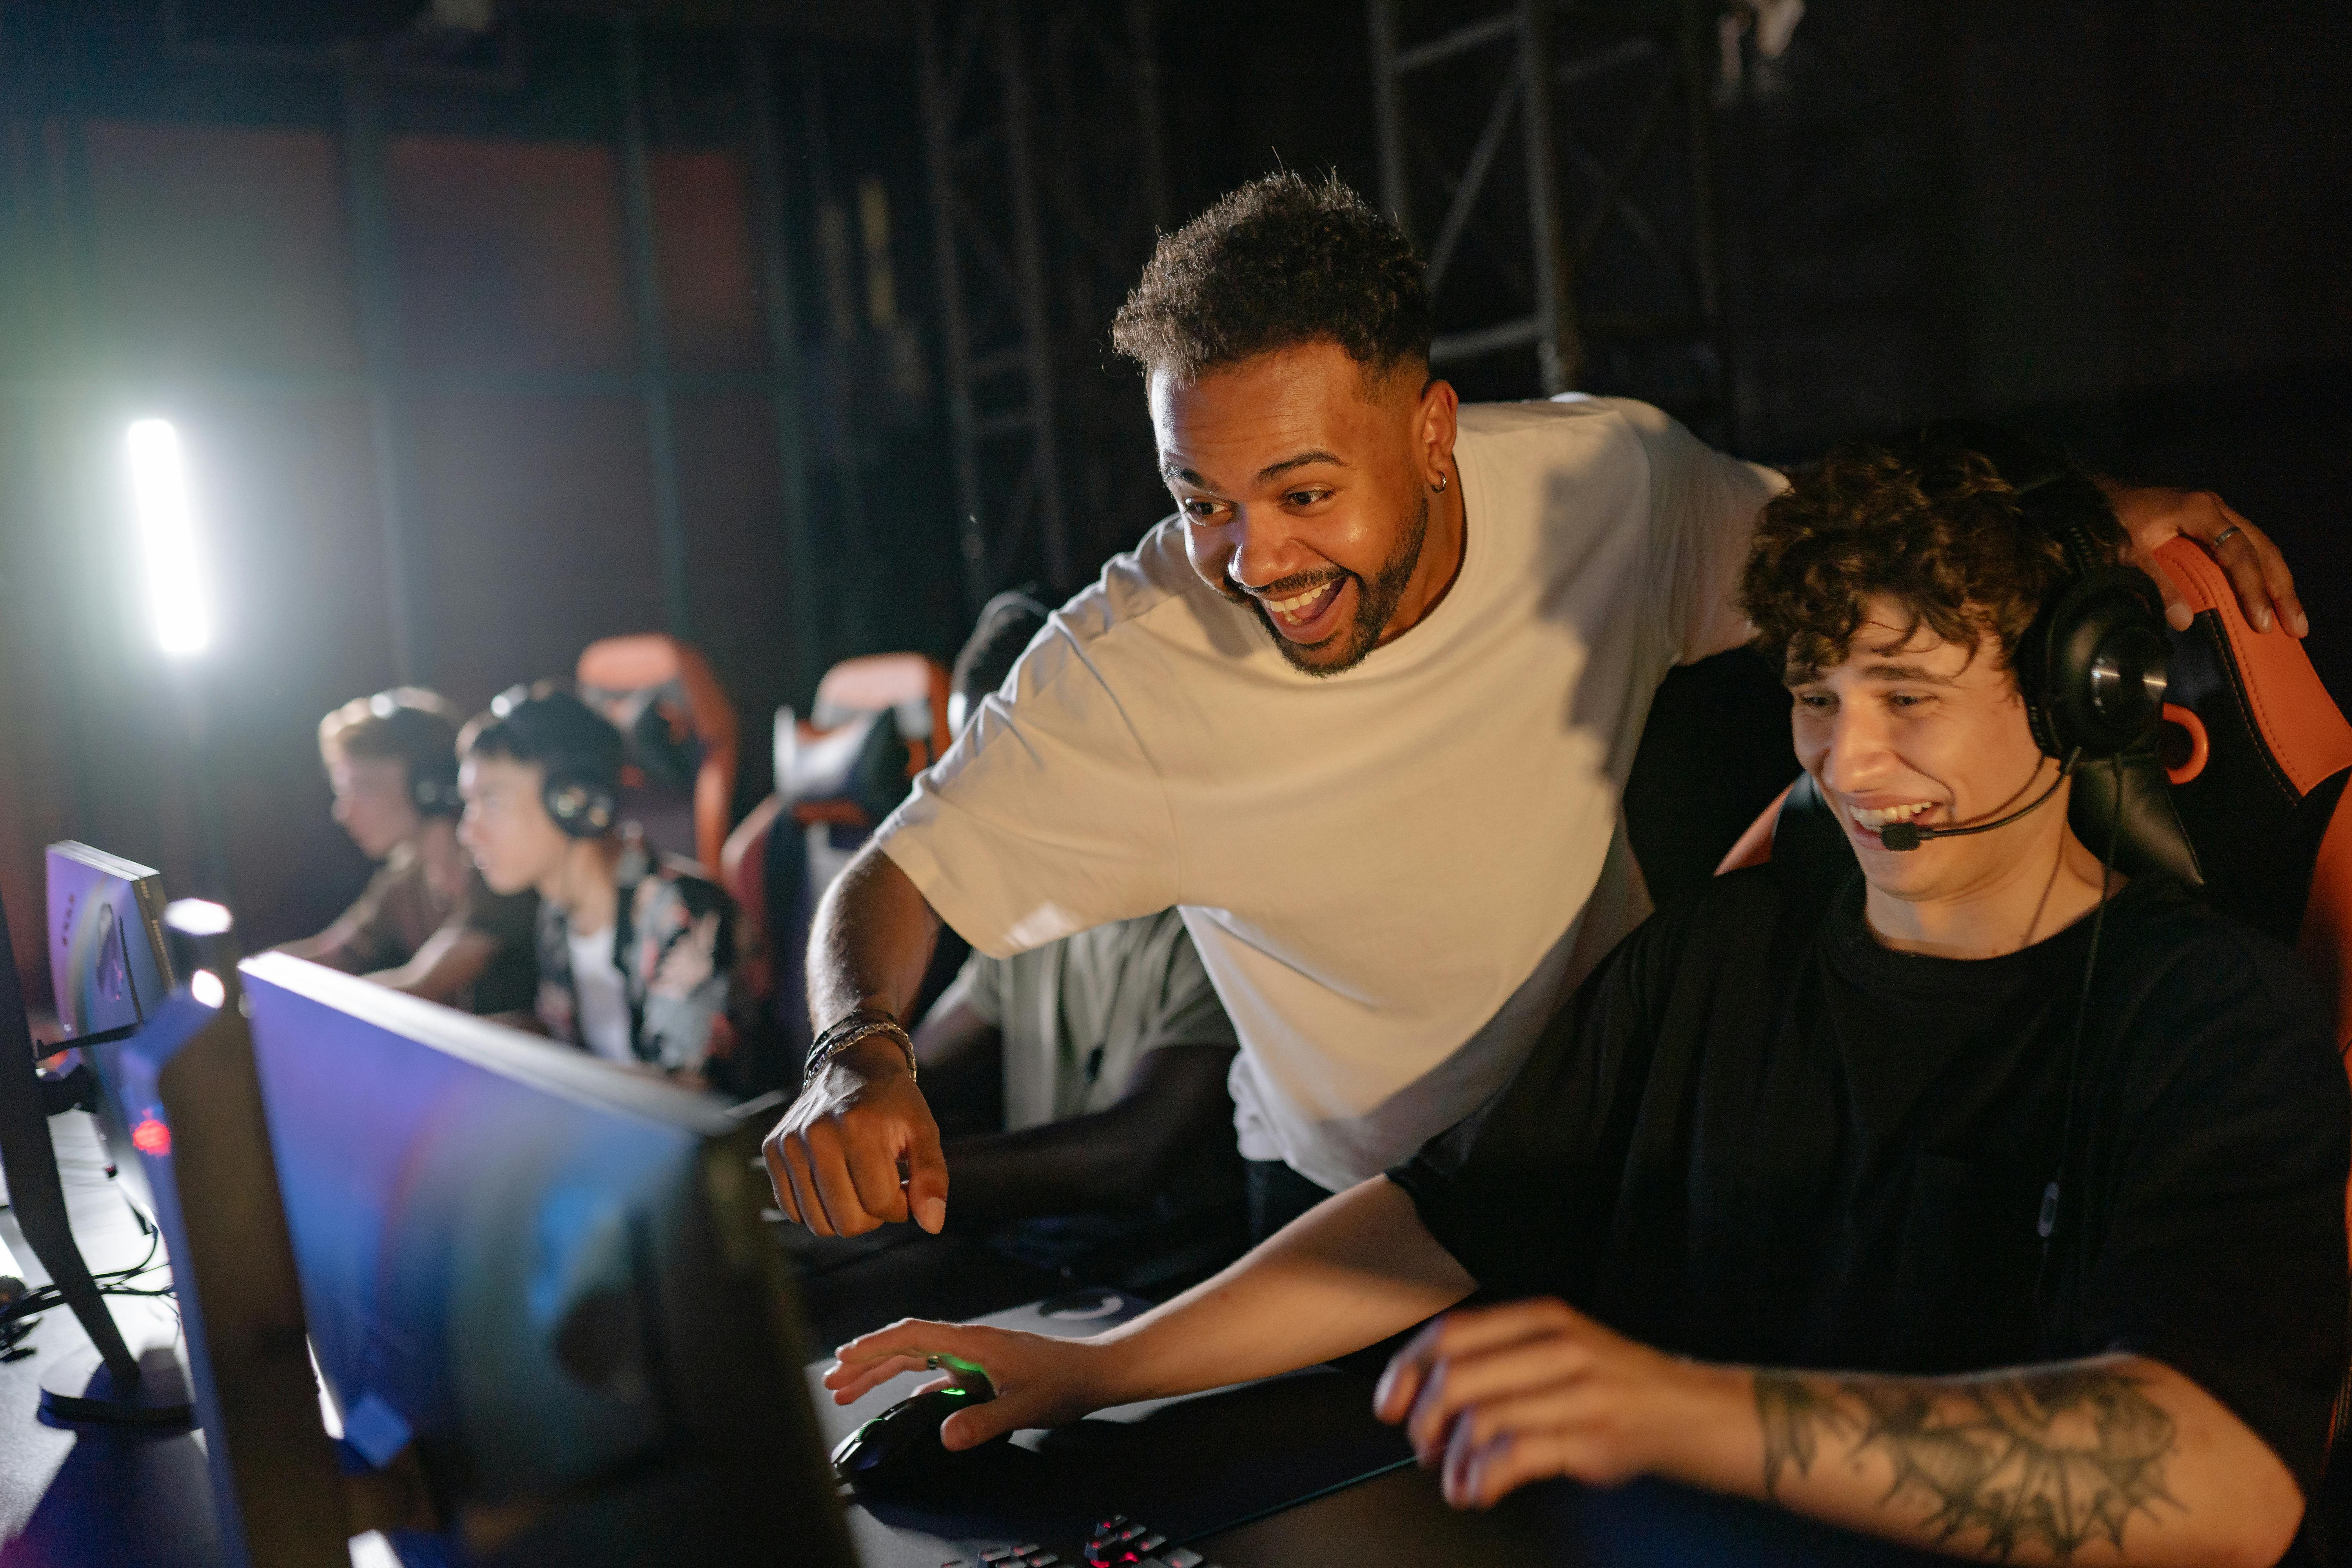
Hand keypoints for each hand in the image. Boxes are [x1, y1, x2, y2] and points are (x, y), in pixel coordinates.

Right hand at [762, 1037, 948, 1236]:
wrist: (852, 1066)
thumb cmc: (893, 1103)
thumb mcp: (923, 1131)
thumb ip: (932, 1177)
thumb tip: (932, 1224)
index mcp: (859, 1127)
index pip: (880, 1204)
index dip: (901, 1206)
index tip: (905, 1185)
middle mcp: (817, 1134)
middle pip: (848, 1222)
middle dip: (874, 1215)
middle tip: (882, 1186)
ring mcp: (790, 1142)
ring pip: (819, 1224)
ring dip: (846, 1215)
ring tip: (859, 1183)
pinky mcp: (772, 1149)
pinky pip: (793, 1211)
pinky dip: (818, 1209)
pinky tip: (835, 1182)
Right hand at [823, 1319, 1113, 1449]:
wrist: (1092, 1372)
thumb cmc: (1064, 1381)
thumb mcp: (1024, 1406)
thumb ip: (984, 1421)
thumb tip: (945, 1436)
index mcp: (972, 1342)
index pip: (913, 1334)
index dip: (876, 1345)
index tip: (845, 1356)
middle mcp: (966, 1344)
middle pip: (904, 1346)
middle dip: (865, 1361)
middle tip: (830, 1380)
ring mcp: (971, 1356)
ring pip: (914, 1359)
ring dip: (880, 1372)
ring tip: (846, 1389)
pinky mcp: (978, 1369)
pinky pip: (933, 1374)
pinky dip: (909, 1385)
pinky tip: (896, 1402)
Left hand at [1372, 1297, 1740, 1508]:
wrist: (1697, 1412)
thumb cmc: (1618, 1385)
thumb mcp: (1561, 1350)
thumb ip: (1503, 1359)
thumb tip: (1428, 1393)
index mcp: (1543, 1318)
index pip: (1452, 1334)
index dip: (1408, 1369)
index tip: (1388, 1403)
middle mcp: (1558, 1346)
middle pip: (1458, 1377)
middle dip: (1425, 1420)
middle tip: (1423, 1446)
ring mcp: (1577, 1391)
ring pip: (1482, 1419)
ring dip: (1452, 1460)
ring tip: (1453, 1479)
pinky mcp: (1592, 1437)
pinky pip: (1516, 1455)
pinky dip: (1481, 1479)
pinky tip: (1477, 1491)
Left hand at [2104, 483, 2306, 637]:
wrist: (2101, 497)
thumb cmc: (2114, 521)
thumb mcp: (2129, 553)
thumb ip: (2157, 583)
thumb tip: (2184, 620)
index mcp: (2201, 510)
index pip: (2238, 552)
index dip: (2252, 589)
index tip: (2261, 621)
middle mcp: (2217, 508)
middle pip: (2262, 550)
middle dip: (2281, 590)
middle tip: (2296, 627)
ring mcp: (2218, 514)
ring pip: (2261, 548)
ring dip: (2279, 584)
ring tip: (2294, 620)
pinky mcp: (2214, 523)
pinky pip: (2248, 548)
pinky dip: (2263, 574)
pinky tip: (2272, 599)